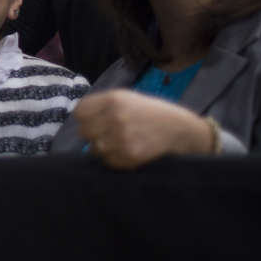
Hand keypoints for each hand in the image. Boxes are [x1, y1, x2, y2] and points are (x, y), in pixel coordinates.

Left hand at [74, 90, 213, 169]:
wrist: (181, 130)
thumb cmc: (151, 112)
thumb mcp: (127, 98)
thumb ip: (102, 105)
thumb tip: (79, 118)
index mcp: (113, 99)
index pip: (79, 112)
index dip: (86, 118)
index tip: (95, 121)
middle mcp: (115, 117)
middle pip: (84, 132)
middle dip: (94, 134)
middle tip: (108, 133)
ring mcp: (122, 138)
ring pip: (94, 149)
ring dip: (104, 149)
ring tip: (119, 143)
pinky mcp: (129, 156)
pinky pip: (108, 162)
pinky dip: (115, 160)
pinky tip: (127, 152)